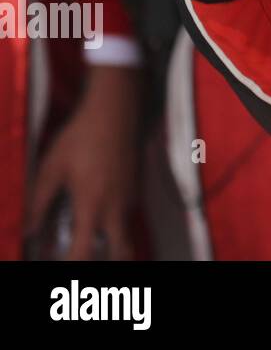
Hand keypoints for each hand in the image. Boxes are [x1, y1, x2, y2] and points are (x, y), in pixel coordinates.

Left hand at [26, 66, 141, 260]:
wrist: (114, 110)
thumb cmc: (81, 137)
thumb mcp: (51, 168)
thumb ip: (39, 202)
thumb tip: (29, 229)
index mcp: (91, 206)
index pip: (85, 251)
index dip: (73, 263)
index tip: (61, 262)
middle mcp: (116, 206)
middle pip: (122, 250)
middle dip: (110, 259)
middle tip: (89, 254)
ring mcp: (130, 195)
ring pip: (125, 228)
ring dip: (111, 235)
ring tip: (88, 225)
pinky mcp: (137, 183)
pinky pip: (128, 209)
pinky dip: (115, 214)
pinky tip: (99, 197)